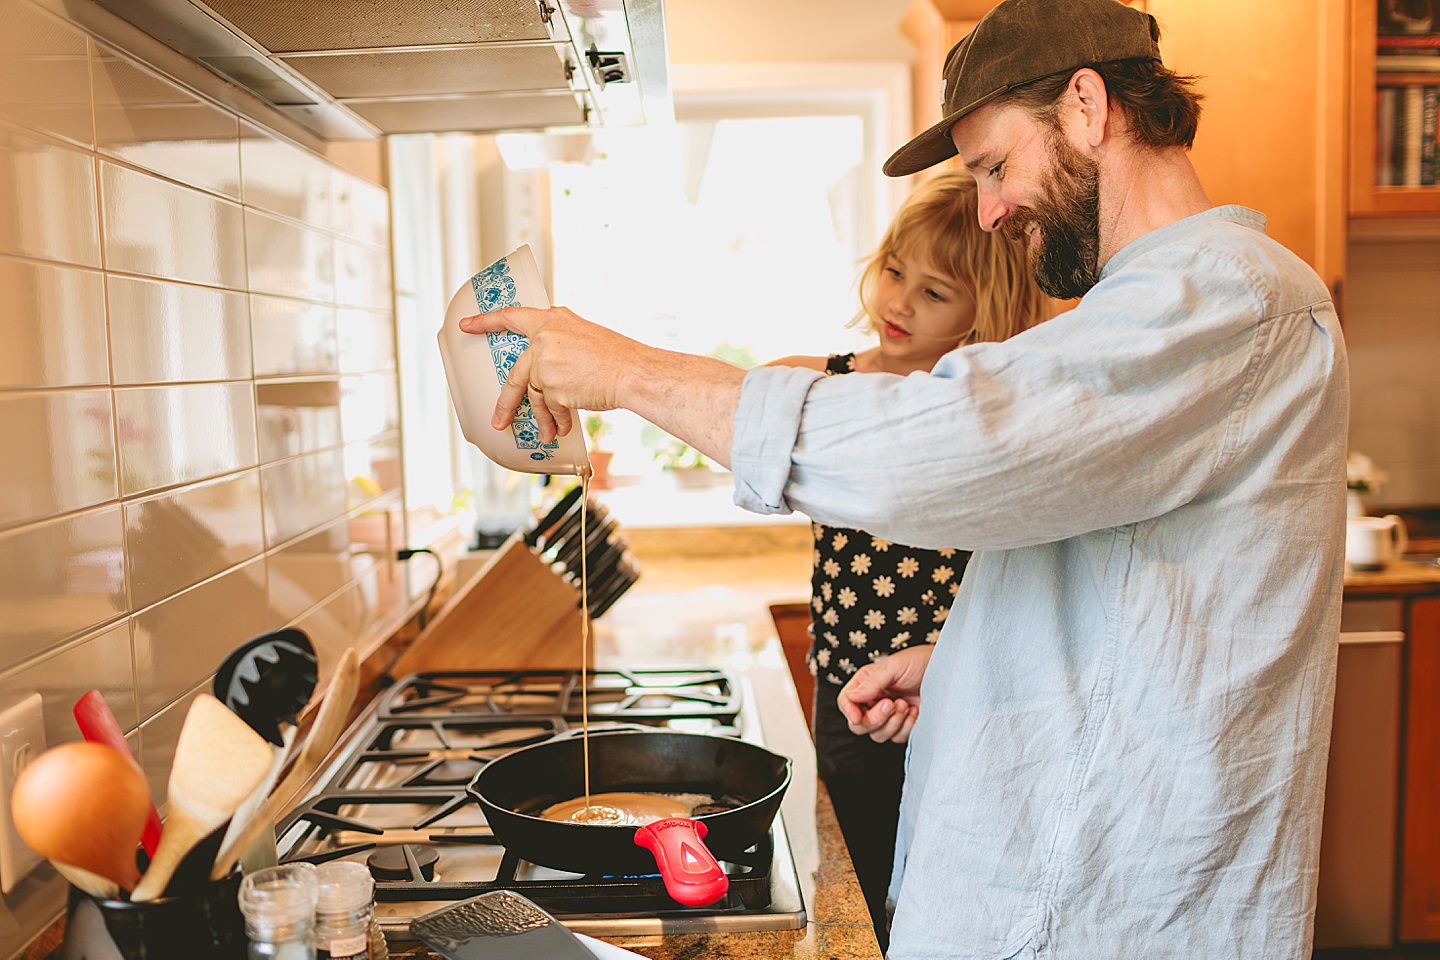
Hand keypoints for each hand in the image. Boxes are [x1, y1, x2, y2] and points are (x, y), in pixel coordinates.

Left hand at [459, 306, 639, 443]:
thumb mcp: (584, 336)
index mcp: (552, 320)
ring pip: (536, 397)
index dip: (486, 322)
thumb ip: (559, 347)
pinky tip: (564, 428)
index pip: (511, 317)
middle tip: (499, 419)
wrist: (633, 372)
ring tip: (547, 433)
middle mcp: (544, 340)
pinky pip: (551, 410)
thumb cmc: (617, 356)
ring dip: (543, 418)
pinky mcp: (554, 388)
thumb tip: (546, 374)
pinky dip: (558, 421)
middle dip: (507, 402)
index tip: (466, 325)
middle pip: (517, 375)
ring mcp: (546, 364)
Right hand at [836, 644, 933, 743]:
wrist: (945, 673)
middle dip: (875, 719)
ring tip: (906, 704)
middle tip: (891, 704)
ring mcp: (888, 716)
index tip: (857, 717)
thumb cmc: (919, 662)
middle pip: (859, 725)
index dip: (848, 712)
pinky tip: (915, 711)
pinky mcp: (903, 726)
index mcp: (865, 684)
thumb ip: (872, 683)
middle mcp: (873, 702)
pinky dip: (906, 726)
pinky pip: (897, 738)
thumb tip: (852, 697)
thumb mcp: (894, 667)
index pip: (846, 702)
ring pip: (878, 735)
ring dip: (893, 722)